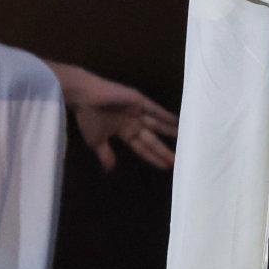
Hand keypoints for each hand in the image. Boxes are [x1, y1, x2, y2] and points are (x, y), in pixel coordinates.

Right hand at [47, 61, 178, 171]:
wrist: (84, 98)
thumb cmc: (89, 117)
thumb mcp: (96, 141)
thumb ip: (106, 154)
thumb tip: (110, 170)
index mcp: (124, 132)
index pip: (142, 148)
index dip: (153, 157)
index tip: (166, 166)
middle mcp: (133, 122)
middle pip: (152, 139)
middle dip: (163, 150)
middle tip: (178, 160)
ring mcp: (137, 111)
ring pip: (156, 124)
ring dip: (169, 131)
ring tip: (184, 138)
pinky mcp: (138, 100)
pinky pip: (154, 109)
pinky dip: (165, 115)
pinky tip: (176, 121)